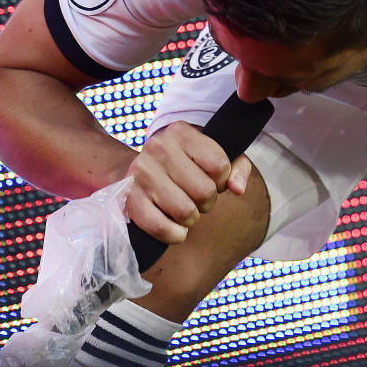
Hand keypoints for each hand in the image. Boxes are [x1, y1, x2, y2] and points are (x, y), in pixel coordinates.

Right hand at [123, 120, 251, 243]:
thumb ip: (237, 168)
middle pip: (204, 191)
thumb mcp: (213, 155)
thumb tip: (238, 188)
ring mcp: (140, 172)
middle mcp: (158, 147)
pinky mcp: (129, 197)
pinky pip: (161, 227)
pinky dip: (174, 234)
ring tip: (185, 209)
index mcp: (181, 132)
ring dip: (191, 218)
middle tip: (197, 198)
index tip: (212, 180)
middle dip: (208, 202)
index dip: (222, 180)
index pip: (220, 166)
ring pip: (185, 211)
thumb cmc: (184, 165)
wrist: (135, 169)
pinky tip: (176, 229)